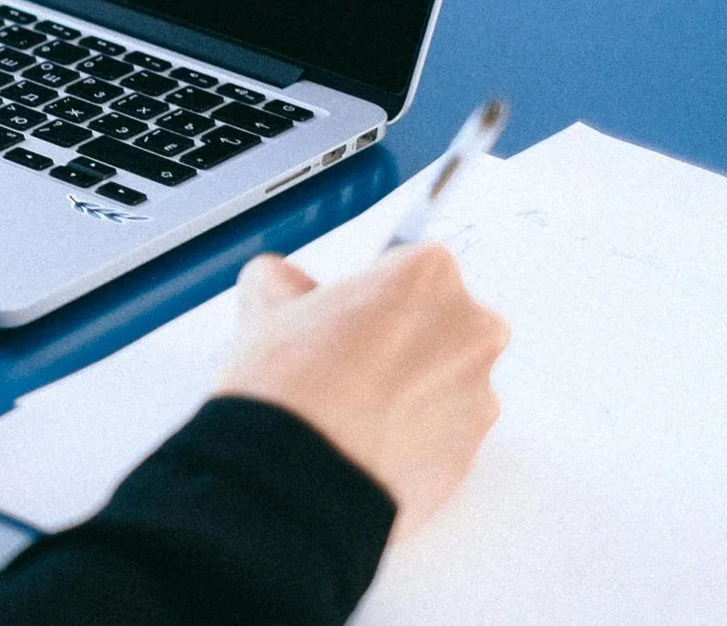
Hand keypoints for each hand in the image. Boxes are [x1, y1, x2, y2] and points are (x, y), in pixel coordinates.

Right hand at [215, 244, 509, 537]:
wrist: (296, 478)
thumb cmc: (289, 385)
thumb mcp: (265, 300)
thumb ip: (287, 280)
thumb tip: (288, 286)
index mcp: (430, 275)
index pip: (410, 266)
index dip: (371, 293)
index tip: (346, 314)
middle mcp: (471, 330)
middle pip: (440, 321)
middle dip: (403, 336)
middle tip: (346, 360)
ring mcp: (479, 397)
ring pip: (443, 380)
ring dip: (408, 388)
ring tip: (350, 409)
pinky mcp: (472, 455)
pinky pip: (442, 433)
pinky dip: (412, 435)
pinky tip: (363, 441)